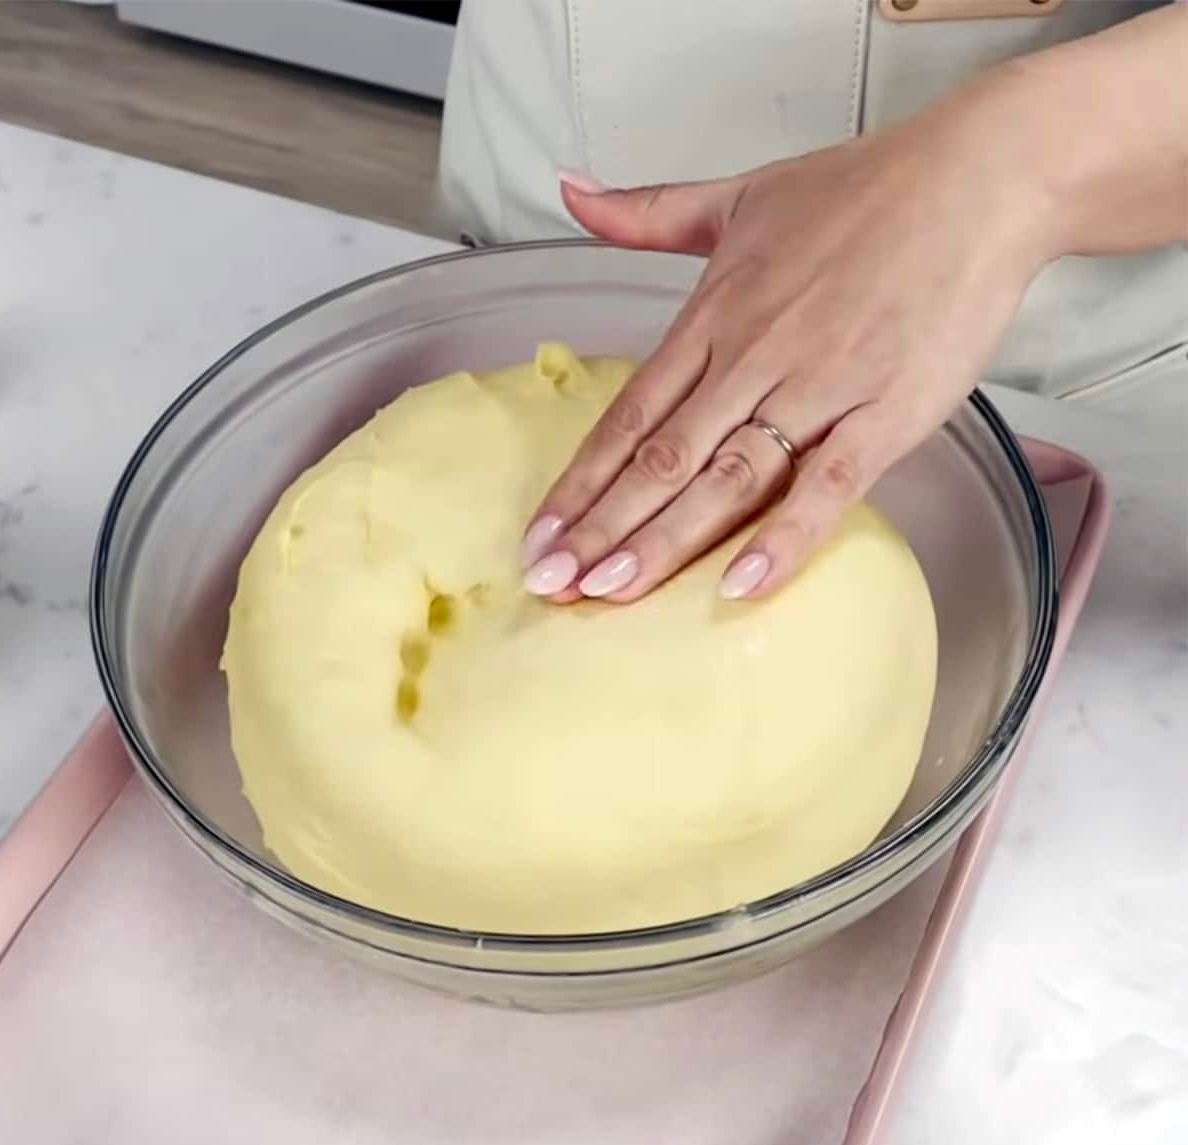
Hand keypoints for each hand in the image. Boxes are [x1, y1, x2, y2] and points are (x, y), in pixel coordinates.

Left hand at [521, 70, 1059, 602]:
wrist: (977, 181)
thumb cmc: (863, 190)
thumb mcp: (739, 195)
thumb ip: (649, 213)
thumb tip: (572, 194)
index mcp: (714, 318)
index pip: (629, 417)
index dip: (580, 482)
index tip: (539, 536)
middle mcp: (752, 360)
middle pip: (661, 459)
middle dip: (601, 528)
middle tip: (550, 586)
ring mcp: (817, 389)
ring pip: (724, 479)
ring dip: (663, 540)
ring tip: (610, 593)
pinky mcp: (884, 414)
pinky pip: (825, 487)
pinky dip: (783, 537)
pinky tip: (738, 587)